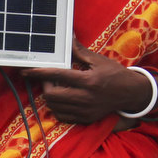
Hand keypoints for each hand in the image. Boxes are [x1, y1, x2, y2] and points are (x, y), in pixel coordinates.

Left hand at [25, 47, 155, 124]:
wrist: (131, 94)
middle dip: (45, 85)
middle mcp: (85, 98)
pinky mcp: (85, 119)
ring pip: (54, 107)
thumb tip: (68, 38)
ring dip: (51, 96)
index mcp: (88, 81)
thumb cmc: (115, 74)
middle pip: (51, 95)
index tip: (27, 70)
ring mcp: (85, 111)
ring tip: (58, 87)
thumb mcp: (99, 60)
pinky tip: (63, 98)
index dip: (39, 72)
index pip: (58, 76)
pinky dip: (57, 107)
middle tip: (49, 79)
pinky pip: (62, 116)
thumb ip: (79, 52)